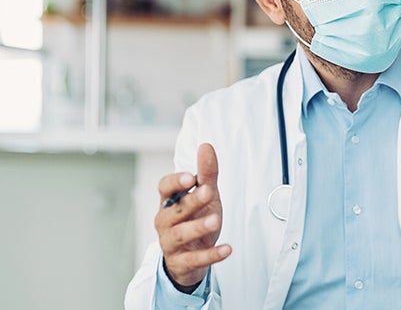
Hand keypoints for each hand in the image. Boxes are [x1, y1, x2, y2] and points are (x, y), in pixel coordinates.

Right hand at [155, 143, 230, 289]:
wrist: (190, 258)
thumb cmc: (195, 219)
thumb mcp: (205, 196)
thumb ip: (206, 173)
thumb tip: (206, 146)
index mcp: (170, 202)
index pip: (164, 188)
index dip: (174, 182)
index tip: (189, 177)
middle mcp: (166, 221)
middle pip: (175, 210)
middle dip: (191, 201)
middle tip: (208, 192)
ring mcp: (171, 243)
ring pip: (181, 234)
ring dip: (199, 227)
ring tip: (217, 220)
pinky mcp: (182, 262)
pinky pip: (196, 259)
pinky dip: (211, 254)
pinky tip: (227, 249)